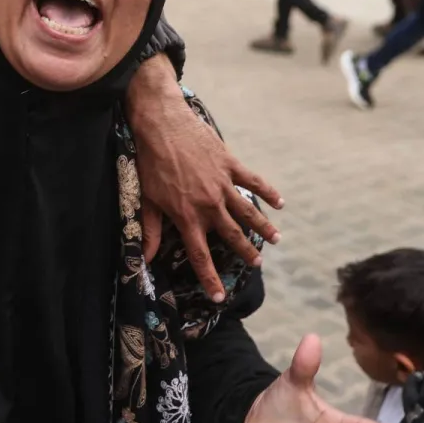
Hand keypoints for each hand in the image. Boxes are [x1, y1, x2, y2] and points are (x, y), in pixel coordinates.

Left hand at [126, 57, 282, 300]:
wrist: (162, 124)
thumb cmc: (150, 162)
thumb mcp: (146, 199)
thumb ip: (149, 231)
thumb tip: (143, 259)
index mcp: (187, 217)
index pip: (200, 256)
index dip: (210, 279)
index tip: (219, 297)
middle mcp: (209, 205)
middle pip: (232, 236)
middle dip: (246, 252)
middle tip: (257, 264)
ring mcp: (222, 185)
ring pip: (248, 212)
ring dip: (263, 227)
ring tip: (277, 239)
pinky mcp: (230, 165)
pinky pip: (254, 181)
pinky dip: (268, 192)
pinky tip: (280, 203)